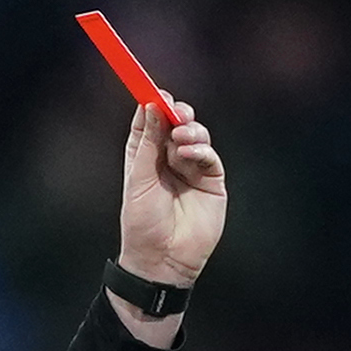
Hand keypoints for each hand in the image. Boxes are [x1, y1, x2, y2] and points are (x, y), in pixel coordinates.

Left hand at [114, 98, 225, 293]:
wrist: (162, 259)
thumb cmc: (142, 224)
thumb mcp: (139, 178)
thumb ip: (148, 142)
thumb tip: (152, 106)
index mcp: (146, 155)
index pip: (150, 120)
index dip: (153, 103)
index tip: (154, 91)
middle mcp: (169, 159)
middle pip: (176, 123)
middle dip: (176, 113)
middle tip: (175, 111)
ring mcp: (192, 170)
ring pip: (196, 136)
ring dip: (190, 131)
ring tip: (181, 139)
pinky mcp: (212, 182)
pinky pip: (209, 157)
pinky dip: (201, 150)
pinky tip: (189, 155)